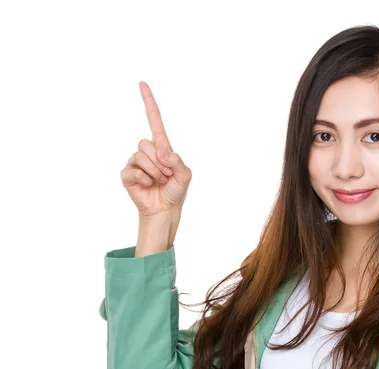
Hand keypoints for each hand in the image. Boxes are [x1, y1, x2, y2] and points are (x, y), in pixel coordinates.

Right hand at [120, 81, 192, 217]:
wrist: (165, 210)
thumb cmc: (176, 191)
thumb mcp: (185, 175)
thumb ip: (178, 161)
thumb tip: (162, 151)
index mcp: (162, 146)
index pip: (154, 120)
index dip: (148, 102)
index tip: (142, 83)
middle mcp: (147, 151)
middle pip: (146, 143)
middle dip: (160, 162)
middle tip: (166, 176)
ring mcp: (135, 162)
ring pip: (140, 156)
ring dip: (154, 172)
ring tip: (159, 182)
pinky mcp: (127, 174)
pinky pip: (133, 170)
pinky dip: (144, 179)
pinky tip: (148, 186)